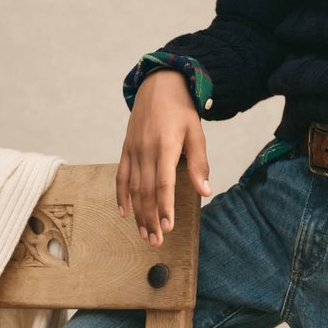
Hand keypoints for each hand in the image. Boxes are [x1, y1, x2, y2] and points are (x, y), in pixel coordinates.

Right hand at [116, 69, 211, 246]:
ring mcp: (133, 150)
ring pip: (133, 188)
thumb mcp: (196, 133)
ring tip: (144, 234)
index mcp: (165, 146)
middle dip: (150, 218)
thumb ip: (199, 163)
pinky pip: (121, 176)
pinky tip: (125, 213)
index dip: (165, 206)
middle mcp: (146, 150)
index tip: (168, 227)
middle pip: (146, 191)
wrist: (158, 85)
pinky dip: (121, 196)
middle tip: (155, 241)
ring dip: (138, 213)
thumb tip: (205, 191)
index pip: (163, 183)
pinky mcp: (126, 149)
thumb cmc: (182, 110)